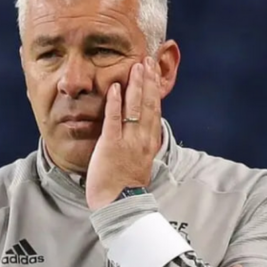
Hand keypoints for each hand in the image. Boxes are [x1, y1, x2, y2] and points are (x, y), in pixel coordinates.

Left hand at [85, 57, 161, 210]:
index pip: (155, 109)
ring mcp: (128, 141)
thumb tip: (141, 127)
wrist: (119, 205)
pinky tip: (114, 87)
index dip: (154, 88)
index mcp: (150, 142)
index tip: (152, 70)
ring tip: (135, 66)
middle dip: (148, 81)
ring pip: (135, 108)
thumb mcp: (140, 160)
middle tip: (147, 60)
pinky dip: (115, 102)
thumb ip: (140, 141)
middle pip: (148, 104)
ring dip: (136, 86)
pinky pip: (114, 120)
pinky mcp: (112, 145)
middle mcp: (143, 139)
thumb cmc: (125, 185)